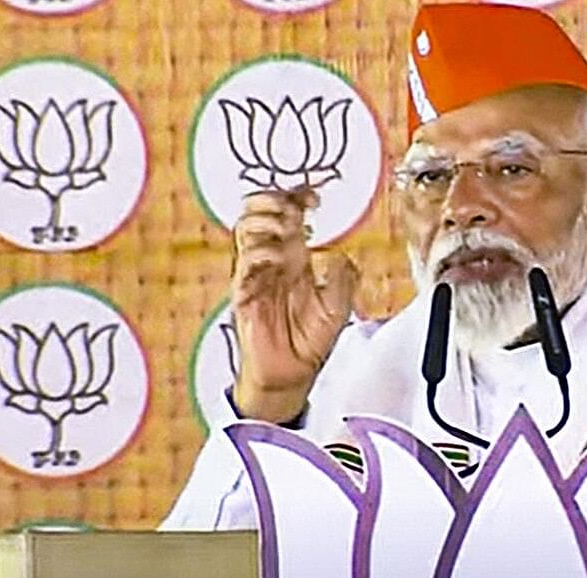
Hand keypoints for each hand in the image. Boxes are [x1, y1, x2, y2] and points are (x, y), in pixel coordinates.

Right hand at [230, 185, 357, 422]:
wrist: (293, 372)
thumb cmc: (312, 337)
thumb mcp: (340, 304)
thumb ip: (343, 276)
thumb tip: (335, 253)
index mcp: (295, 256)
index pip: (287, 214)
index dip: (296, 197)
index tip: (314, 196)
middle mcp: (272, 260)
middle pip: (258, 212)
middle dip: (273, 199)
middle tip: (293, 205)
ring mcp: (255, 275)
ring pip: (245, 229)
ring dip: (265, 219)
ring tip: (286, 225)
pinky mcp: (243, 293)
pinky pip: (243, 264)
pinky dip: (260, 254)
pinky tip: (279, 259)